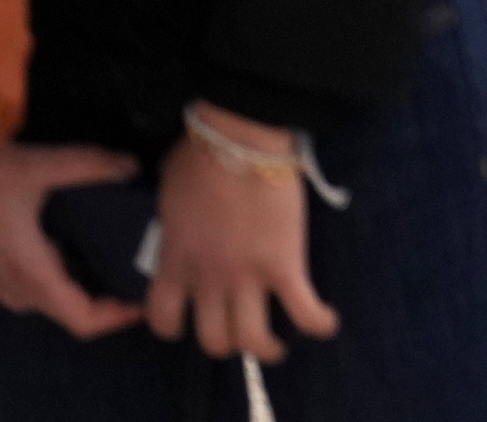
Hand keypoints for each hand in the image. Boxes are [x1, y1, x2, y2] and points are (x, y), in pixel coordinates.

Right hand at [0, 143, 145, 338]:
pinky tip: (46, 244)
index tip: (136, 300)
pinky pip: (17, 289)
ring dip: (65, 289)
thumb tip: (129, 167)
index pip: (82, 320)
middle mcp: (10, 284)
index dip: (115, 318)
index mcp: (30, 269)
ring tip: (86, 255)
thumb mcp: (37, 164)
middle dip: (95, 299)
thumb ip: (87, 165)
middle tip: (118, 270)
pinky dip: (41, 279)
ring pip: (39, 302)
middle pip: (64, 313)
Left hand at [147, 109, 339, 363]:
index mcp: (176, 257)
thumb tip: (175, 236)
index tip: (184, 318)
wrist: (239, 137)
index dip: (171, 326)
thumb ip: (172, 228)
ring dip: (266, 349)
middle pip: (213, 340)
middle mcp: (209, 276)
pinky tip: (325, 319)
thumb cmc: (199, 156)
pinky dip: (319, 323)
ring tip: (275, 342)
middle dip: (224, 343)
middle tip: (235, 327)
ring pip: (254, 341)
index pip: (162, 316)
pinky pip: (306, 314)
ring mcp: (248, 275)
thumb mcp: (168, 196)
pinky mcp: (285, 266)